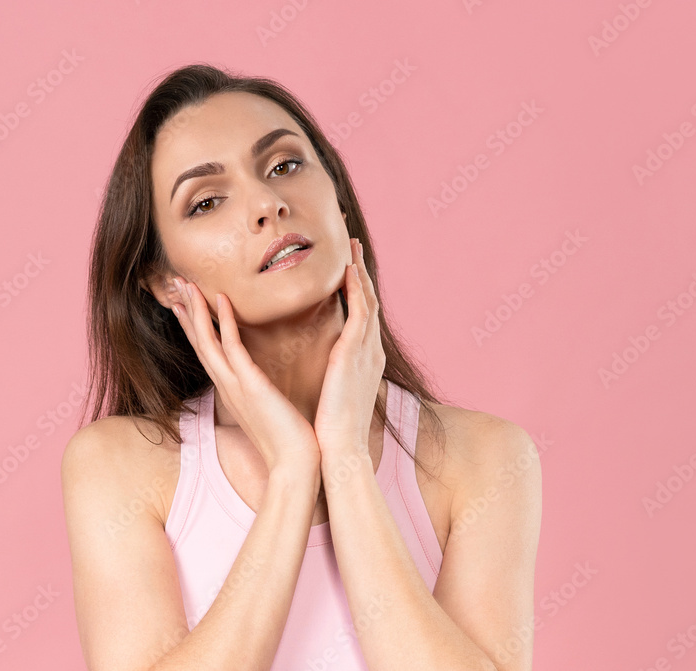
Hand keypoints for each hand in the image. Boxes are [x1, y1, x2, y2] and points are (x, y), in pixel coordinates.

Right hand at [169, 277, 320, 475]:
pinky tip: (220, 299)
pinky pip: (232, 347)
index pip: (208, 351)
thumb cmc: (288, 440)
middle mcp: (227, 385)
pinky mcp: (250, 385)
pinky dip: (224, 322)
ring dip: (195, 310)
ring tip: (184, 283)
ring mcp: (235, 385)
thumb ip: (262, 392)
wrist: (295, 464)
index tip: (182, 302)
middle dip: (185, 312)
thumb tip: (265, 383)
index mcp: (232, 390)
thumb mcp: (269, 409)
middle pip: (199, 342)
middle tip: (173, 283)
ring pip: (208, 340)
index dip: (193, 325)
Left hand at [313, 238, 386, 461]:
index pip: (362, 316)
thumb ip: (333, 377)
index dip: (357, 289)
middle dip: (361, 271)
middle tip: (352, 245)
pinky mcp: (354, 354)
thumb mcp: (336, 396)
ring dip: (358, 271)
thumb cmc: (333, 431)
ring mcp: (367, 351)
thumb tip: (324, 372)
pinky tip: (347, 270)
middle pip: (369, 301)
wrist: (341, 450)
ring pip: (366, 300)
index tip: (348, 268)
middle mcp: (371, 351)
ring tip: (350, 247)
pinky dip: (354, 289)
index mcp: (365, 361)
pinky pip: (358, 312)